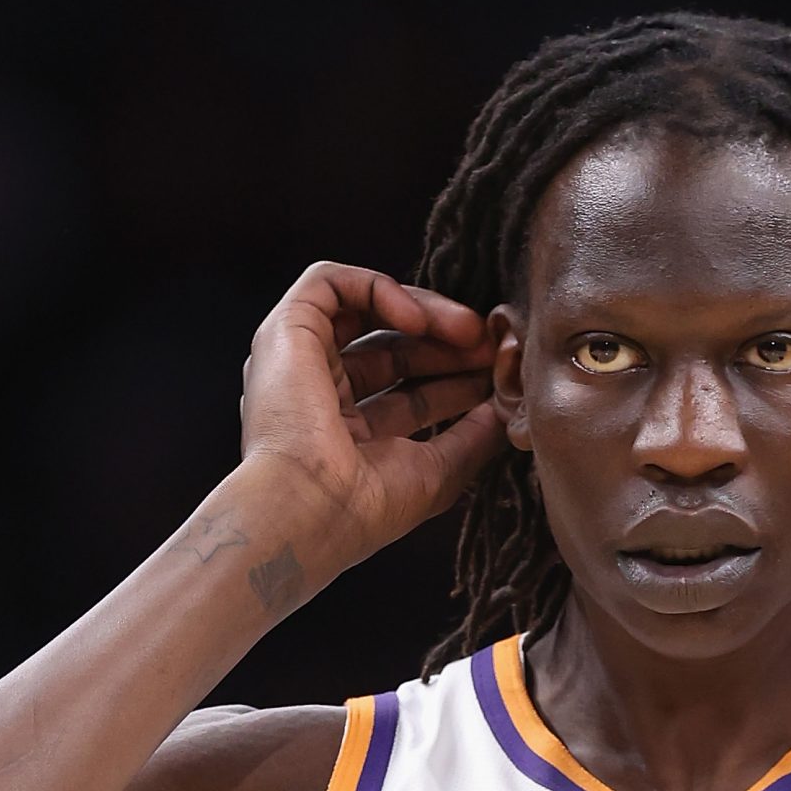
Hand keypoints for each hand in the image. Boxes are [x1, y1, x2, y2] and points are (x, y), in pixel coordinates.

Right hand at [236, 261, 505, 578]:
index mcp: (348, 433)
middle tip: (494, 348)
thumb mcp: (438, 472)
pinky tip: (419, 320)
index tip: (499, 377)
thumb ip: (474, 438)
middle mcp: (320, 394)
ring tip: (471, 331)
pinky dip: (380, 289)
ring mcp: (300, 361)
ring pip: (368, 310)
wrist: (310, 507)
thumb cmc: (365, 506)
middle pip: (395, 349)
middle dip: (450, 345)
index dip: (457, 378)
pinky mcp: (285, 330)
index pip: (411, 391)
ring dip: (427, 313)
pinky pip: (333, 283)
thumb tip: (505, 409)